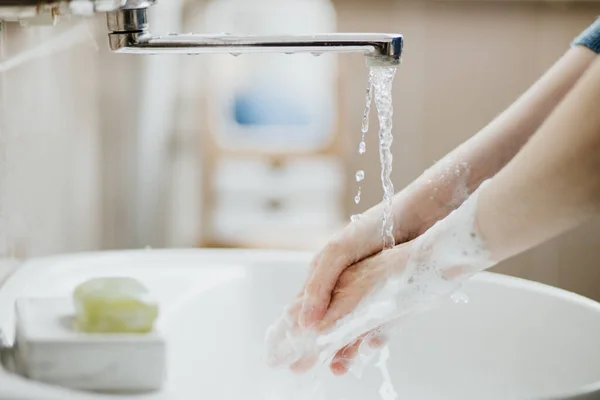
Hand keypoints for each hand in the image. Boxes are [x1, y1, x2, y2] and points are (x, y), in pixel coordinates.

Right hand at [266, 242, 412, 374]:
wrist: (414, 220)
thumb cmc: (371, 230)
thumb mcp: (337, 254)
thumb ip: (319, 286)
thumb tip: (306, 323)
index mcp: (324, 273)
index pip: (303, 307)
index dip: (293, 329)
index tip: (284, 352)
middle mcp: (342, 286)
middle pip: (324, 322)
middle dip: (314, 346)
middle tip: (301, 368)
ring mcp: (365, 294)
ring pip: (348, 328)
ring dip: (341, 349)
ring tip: (336, 368)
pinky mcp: (386, 300)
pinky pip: (374, 326)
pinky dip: (368, 339)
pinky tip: (364, 351)